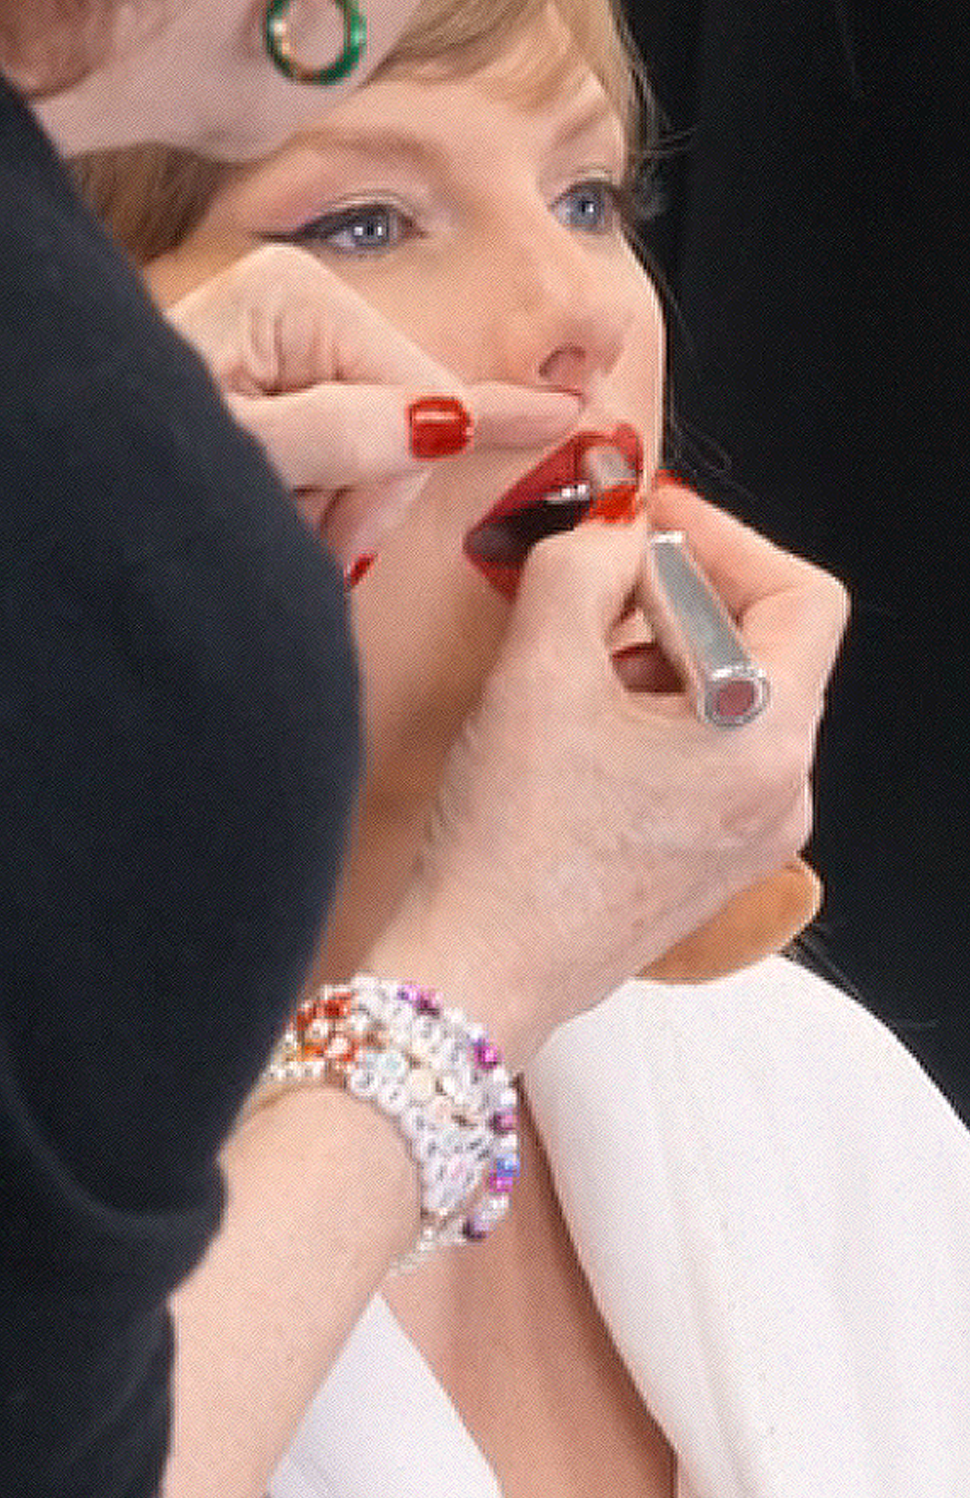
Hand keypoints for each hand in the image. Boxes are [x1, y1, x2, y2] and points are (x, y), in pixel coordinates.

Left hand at [161, 242, 579, 568]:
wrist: (64, 464)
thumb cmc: (132, 459)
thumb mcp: (242, 458)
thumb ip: (337, 437)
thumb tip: (442, 422)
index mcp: (299, 296)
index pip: (425, 391)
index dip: (397, 481)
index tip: (345, 546)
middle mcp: (305, 301)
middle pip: (410, 414)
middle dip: (365, 494)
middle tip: (306, 545)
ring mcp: (295, 336)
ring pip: (385, 438)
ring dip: (340, 502)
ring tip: (277, 523)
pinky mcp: (285, 371)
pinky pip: (354, 435)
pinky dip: (330, 489)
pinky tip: (349, 497)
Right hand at [366, 484, 848, 1066]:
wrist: (476, 974)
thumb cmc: (510, 849)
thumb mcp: (539, 670)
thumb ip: (584, 564)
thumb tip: (616, 527)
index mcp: (767, 744)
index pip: (798, 594)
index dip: (721, 539)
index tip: (645, 523)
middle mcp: (780, 795)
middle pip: (764, 643)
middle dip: (675, 597)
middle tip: (593, 585)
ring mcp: (748, 835)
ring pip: (726, 696)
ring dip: (654, 654)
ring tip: (573, 664)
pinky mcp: (707, 859)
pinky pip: (703, 751)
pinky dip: (650, 712)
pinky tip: (578, 724)